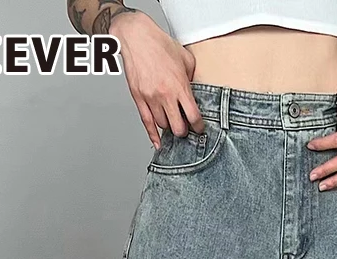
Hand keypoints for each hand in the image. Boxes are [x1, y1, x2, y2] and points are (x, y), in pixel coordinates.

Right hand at [114, 11, 204, 147]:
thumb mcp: (185, 59)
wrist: (136, 37)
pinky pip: (147, 123)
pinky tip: (158, 142)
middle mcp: (166, 95)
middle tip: (185, 128)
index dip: (199, 126)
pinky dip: (153, 135)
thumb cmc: (159, 45)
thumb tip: (193, 92)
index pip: (193, 116)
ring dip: (169, 127)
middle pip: (178, 128)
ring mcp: (151, 98)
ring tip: (172, 123)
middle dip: (184, 130)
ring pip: (163, 126)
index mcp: (180, 85)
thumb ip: (192, 78)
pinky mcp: (139, 99)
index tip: (199, 128)